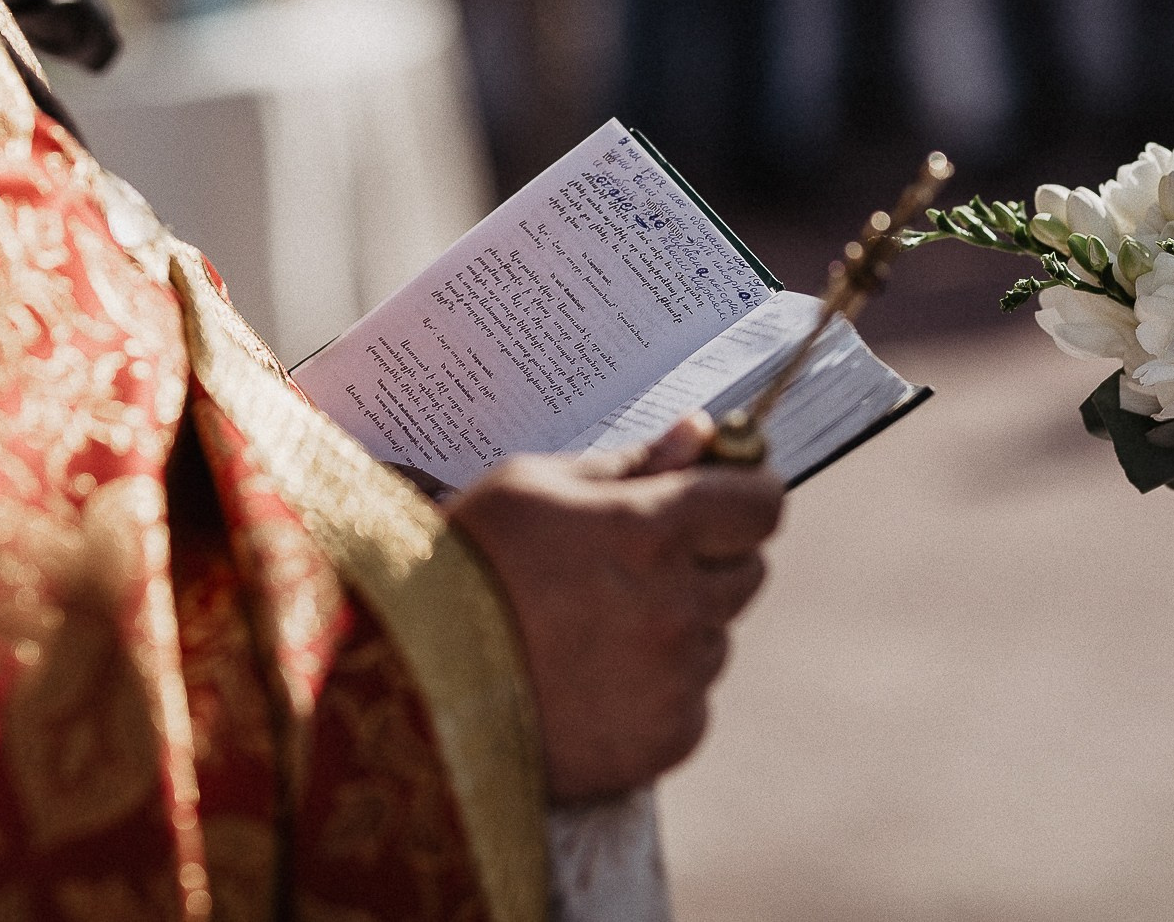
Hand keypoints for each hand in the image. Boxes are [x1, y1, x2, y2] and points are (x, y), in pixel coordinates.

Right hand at [446, 413, 782, 801]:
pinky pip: (690, 703)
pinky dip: (656, 692)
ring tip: (590, 632)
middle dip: (704, 561)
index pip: (760, 505)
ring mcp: (678, 680)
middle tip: (629, 567)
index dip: (743, 496)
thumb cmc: (464, 565)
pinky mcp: (666, 741)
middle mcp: (680, 606)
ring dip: (675, 629)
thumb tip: (702, 433)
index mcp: (653, 530)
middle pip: (745, 572)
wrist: (414, 685)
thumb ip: (629, 463)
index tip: (724, 497)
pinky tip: (590, 683)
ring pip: (713, 639)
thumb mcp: (532, 487)